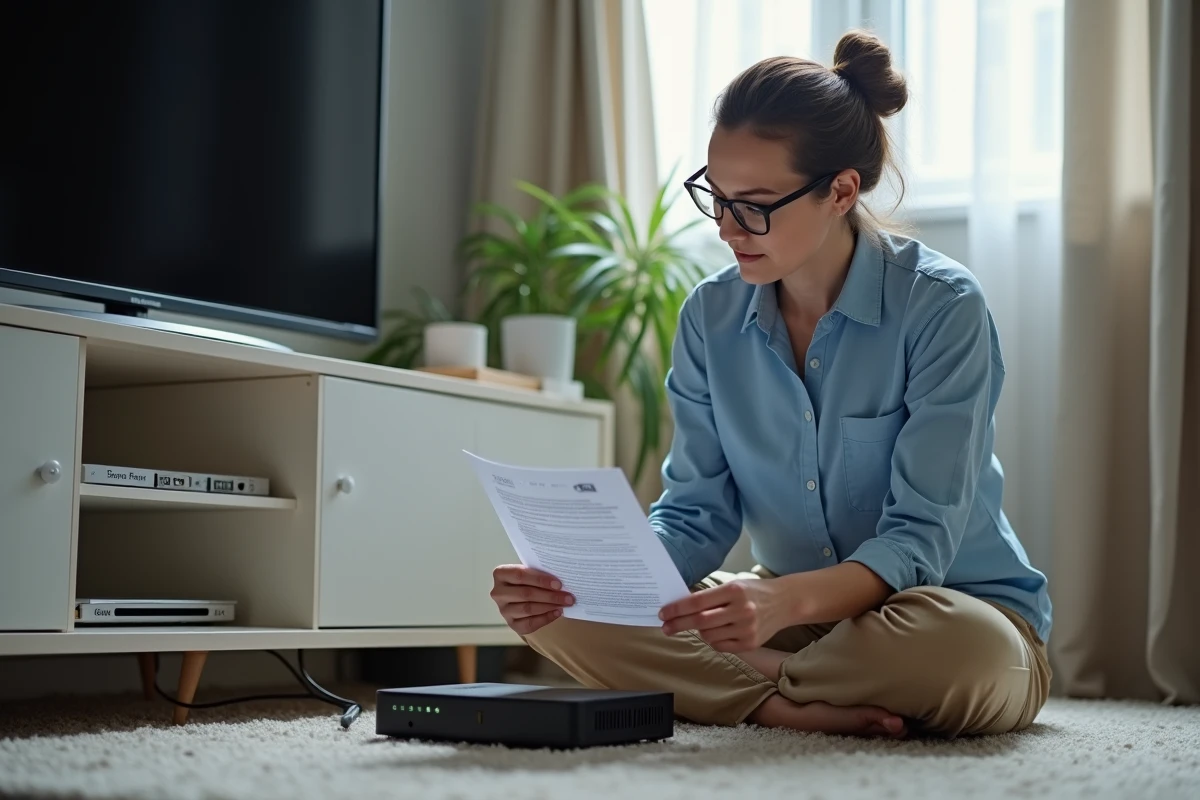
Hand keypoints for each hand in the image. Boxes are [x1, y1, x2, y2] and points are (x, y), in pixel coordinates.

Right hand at [490, 564, 574, 634]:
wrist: (524, 596)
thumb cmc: (529, 580)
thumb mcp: (531, 572)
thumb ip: (540, 573)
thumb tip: (561, 580)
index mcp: (501, 574)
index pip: (520, 575)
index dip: (540, 580)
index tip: (559, 584)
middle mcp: (498, 592)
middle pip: (525, 594)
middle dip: (550, 596)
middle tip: (568, 597)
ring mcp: (503, 610)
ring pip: (528, 609)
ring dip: (549, 606)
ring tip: (565, 604)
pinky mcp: (511, 624)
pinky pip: (529, 623)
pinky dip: (545, 618)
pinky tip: (557, 612)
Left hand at [658, 579, 786, 651]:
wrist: (785, 602)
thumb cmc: (753, 591)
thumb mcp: (733, 585)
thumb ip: (710, 596)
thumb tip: (680, 606)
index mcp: (734, 590)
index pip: (698, 602)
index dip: (677, 609)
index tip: (663, 613)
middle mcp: (741, 610)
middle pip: (700, 621)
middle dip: (678, 624)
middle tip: (666, 627)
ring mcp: (747, 628)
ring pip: (709, 635)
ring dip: (699, 631)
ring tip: (701, 625)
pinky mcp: (751, 643)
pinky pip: (720, 646)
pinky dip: (712, 640)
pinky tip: (716, 632)